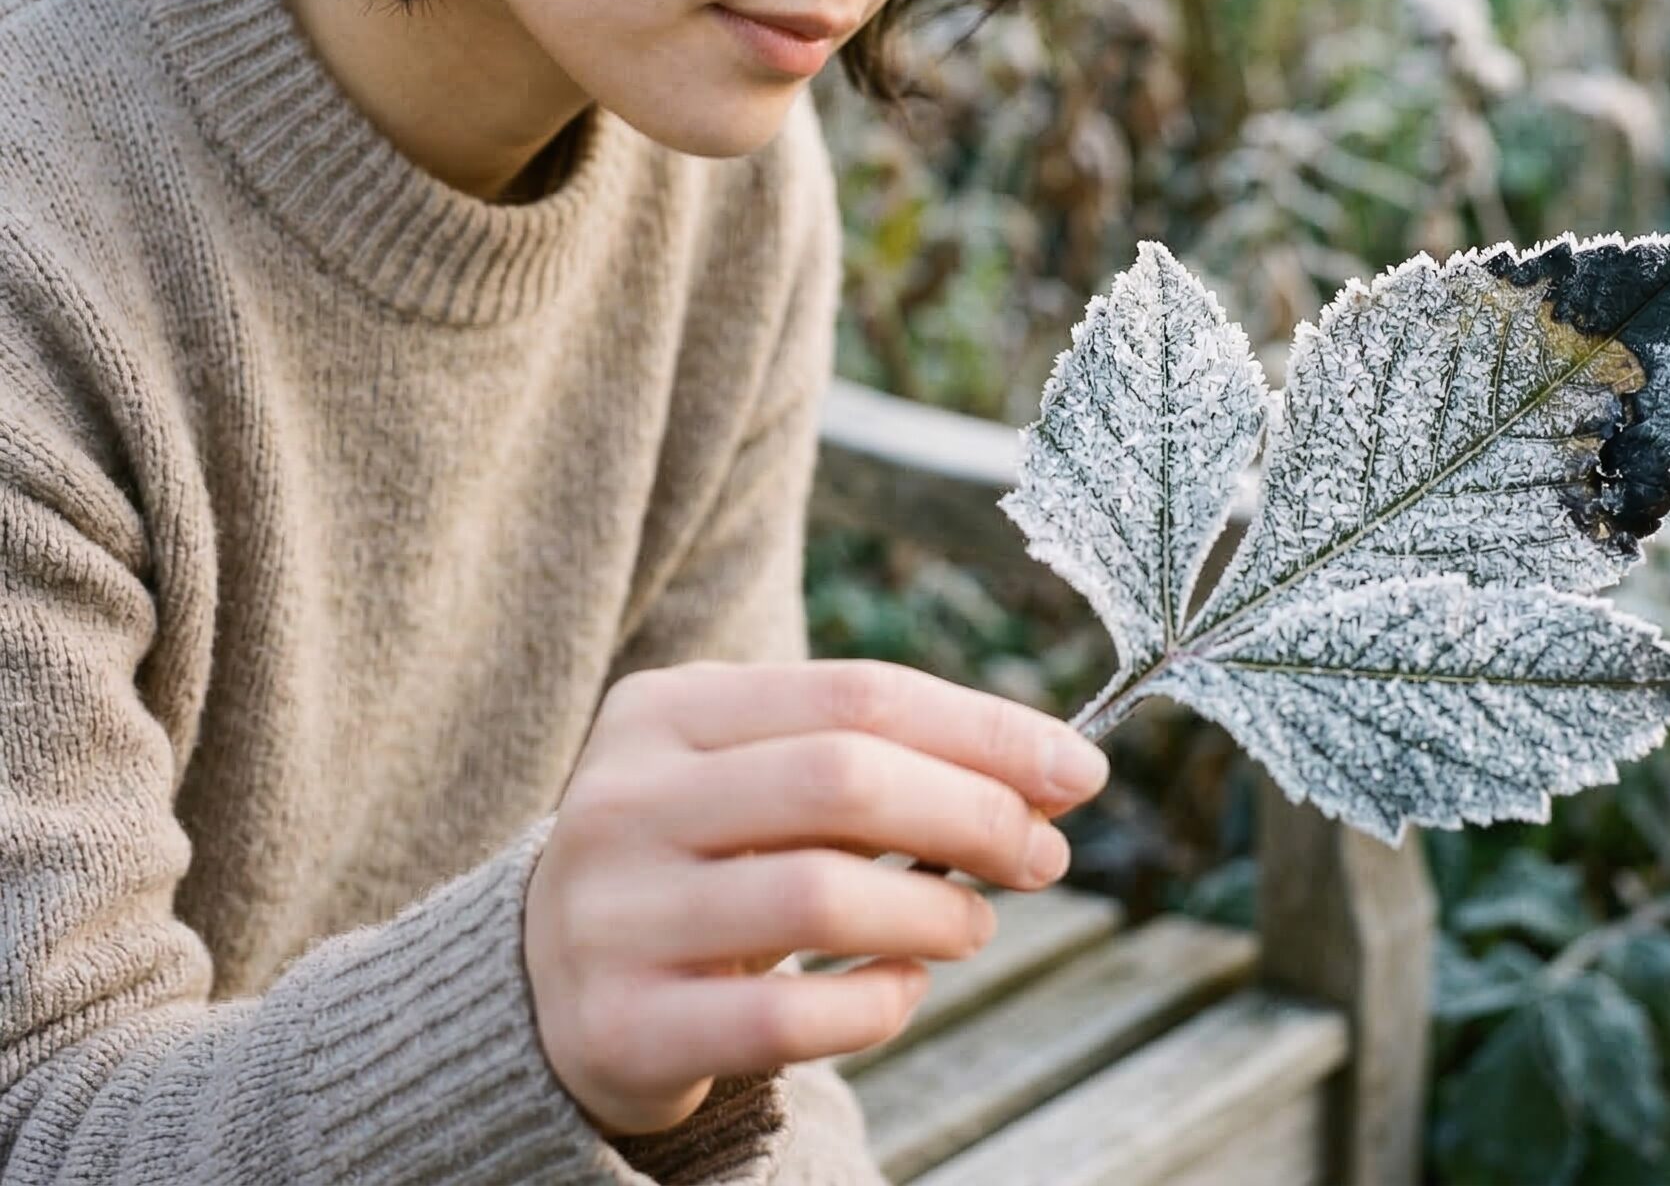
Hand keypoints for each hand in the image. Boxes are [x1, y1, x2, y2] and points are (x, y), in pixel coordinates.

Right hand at [522, 657, 1110, 1139]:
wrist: (543, 981)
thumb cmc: (701, 854)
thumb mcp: (757, 775)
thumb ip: (878, 757)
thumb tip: (1053, 771)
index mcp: (666, 709)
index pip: (857, 693)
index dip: (983, 728)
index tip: (1076, 768)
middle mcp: (623, 800)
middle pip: (842, 780)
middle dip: (973, 814)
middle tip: (1045, 854)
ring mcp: (610, 916)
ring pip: (819, 898)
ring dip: (934, 916)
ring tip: (973, 926)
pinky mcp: (619, 1027)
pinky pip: (785, 1020)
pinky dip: (875, 1005)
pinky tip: (903, 989)